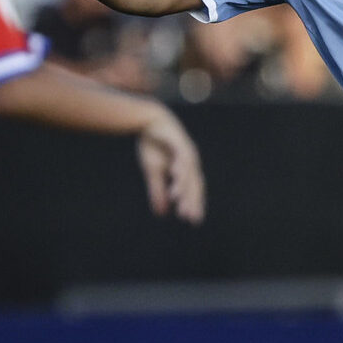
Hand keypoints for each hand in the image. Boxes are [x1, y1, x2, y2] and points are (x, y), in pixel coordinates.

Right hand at [137, 109, 205, 223]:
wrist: (148, 121)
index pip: (193, 191)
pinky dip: (180, 166)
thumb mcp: (153, 171)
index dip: (193, 205)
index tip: (193, 221)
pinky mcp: (179, 141)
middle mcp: (191, 162)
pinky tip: (175, 175)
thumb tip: (161, 213)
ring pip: (188, 172)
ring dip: (183, 186)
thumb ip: (158, 191)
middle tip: (190, 217)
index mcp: (186, 170)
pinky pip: (182, 156)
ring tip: (178, 200)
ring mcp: (187, 151)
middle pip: (194, 184)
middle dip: (192, 201)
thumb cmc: (153, 145)